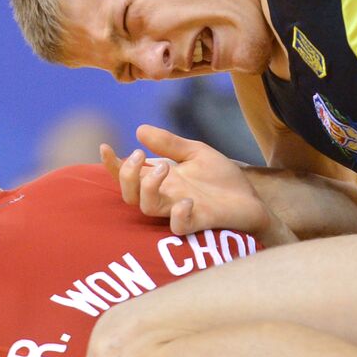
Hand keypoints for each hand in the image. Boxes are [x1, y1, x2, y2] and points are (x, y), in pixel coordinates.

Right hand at [101, 125, 274, 237]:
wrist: (251, 199)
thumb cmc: (221, 179)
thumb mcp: (196, 152)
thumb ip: (169, 143)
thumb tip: (139, 129)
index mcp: (162, 179)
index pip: (128, 175)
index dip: (112, 164)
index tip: (105, 146)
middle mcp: (165, 196)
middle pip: (129, 194)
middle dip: (127, 174)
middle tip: (140, 155)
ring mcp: (179, 210)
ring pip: (146, 207)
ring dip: (149, 186)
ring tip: (166, 168)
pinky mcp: (198, 222)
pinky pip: (178, 226)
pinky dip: (178, 214)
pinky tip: (187, 200)